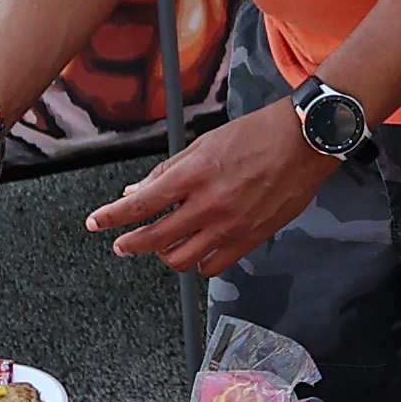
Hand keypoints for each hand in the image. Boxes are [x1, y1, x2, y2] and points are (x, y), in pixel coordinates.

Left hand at [85, 100, 341, 276]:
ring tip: (162, 245)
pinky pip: (213, 266)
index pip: (140, 205)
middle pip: (154, 238)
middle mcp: (209, 204)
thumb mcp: (204, 144)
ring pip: (181, 259)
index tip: (96, 223)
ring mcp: (230, 225)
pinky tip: (196, 251)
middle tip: (121, 244)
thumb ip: (168, 172)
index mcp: (193, 175)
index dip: (112, 217)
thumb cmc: (257, 135)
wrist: (304, 142)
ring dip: (164, 255)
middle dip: (130, 243)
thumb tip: (136, 191)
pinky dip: (198, 262)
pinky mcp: (251, 239)